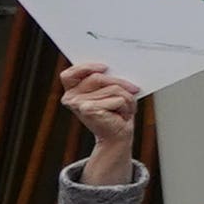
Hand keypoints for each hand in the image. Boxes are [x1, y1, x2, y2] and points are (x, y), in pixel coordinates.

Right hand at [60, 61, 147, 178]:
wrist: (117, 136)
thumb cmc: (115, 112)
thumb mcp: (109, 93)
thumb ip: (107, 80)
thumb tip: (118, 68)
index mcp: (72, 91)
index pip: (70, 74)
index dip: (86, 67)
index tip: (105, 67)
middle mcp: (71, 98)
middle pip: (98, 77)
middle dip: (121, 82)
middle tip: (134, 89)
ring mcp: (79, 104)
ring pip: (113, 88)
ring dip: (127, 97)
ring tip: (125, 108)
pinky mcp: (91, 110)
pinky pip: (118, 99)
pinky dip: (127, 106)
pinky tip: (122, 115)